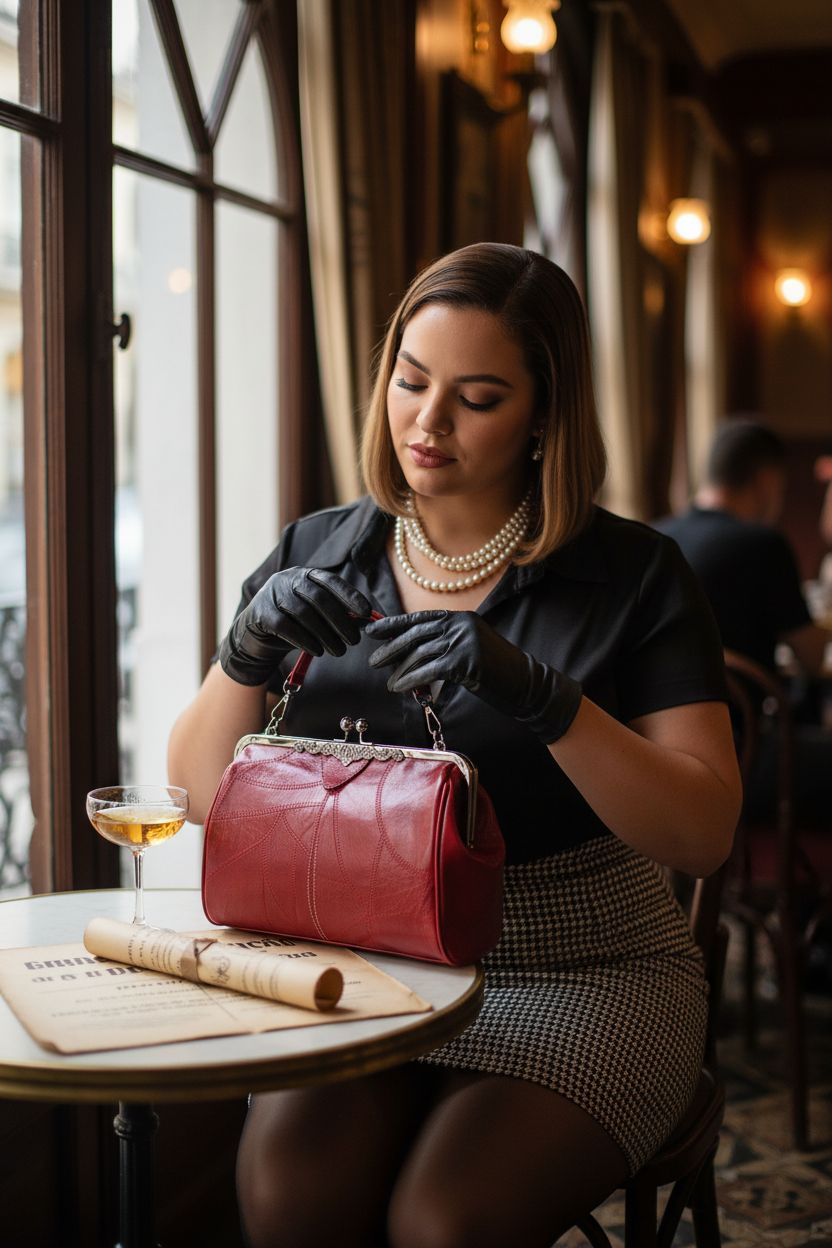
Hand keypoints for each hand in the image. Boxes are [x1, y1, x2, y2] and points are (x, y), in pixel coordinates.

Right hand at [219, 568, 372, 685]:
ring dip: (325, 634)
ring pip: (304, 613)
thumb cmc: (293, 625)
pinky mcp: (260, 614)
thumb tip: (365, 621)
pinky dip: (305, 640)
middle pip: (319, 598)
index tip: (367, 613)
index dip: (350, 596)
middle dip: (340, 621)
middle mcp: (287, 579)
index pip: (331, 581)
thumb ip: (335, 614)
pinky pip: (286, 626)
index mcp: (304, 575)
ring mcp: (271, 595)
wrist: (254, 638)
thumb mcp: (314, 616)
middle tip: (354, 641)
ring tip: (338, 651)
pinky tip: (317, 651)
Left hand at [365, 611, 581, 743]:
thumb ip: (443, 645)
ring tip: (389, 683)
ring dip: (400, 671)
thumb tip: (408, 654)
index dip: (394, 624)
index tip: (373, 631)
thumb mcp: (468, 649)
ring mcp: (464, 641)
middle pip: (416, 635)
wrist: (526, 684)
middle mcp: (461, 624)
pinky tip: (401, 688)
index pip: (421, 618)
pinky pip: (429, 671)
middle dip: (392, 648)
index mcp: (461, 617)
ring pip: (420, 654)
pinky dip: (411, 680)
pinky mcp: (466, 661)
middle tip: (374, 661)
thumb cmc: (495, 671)